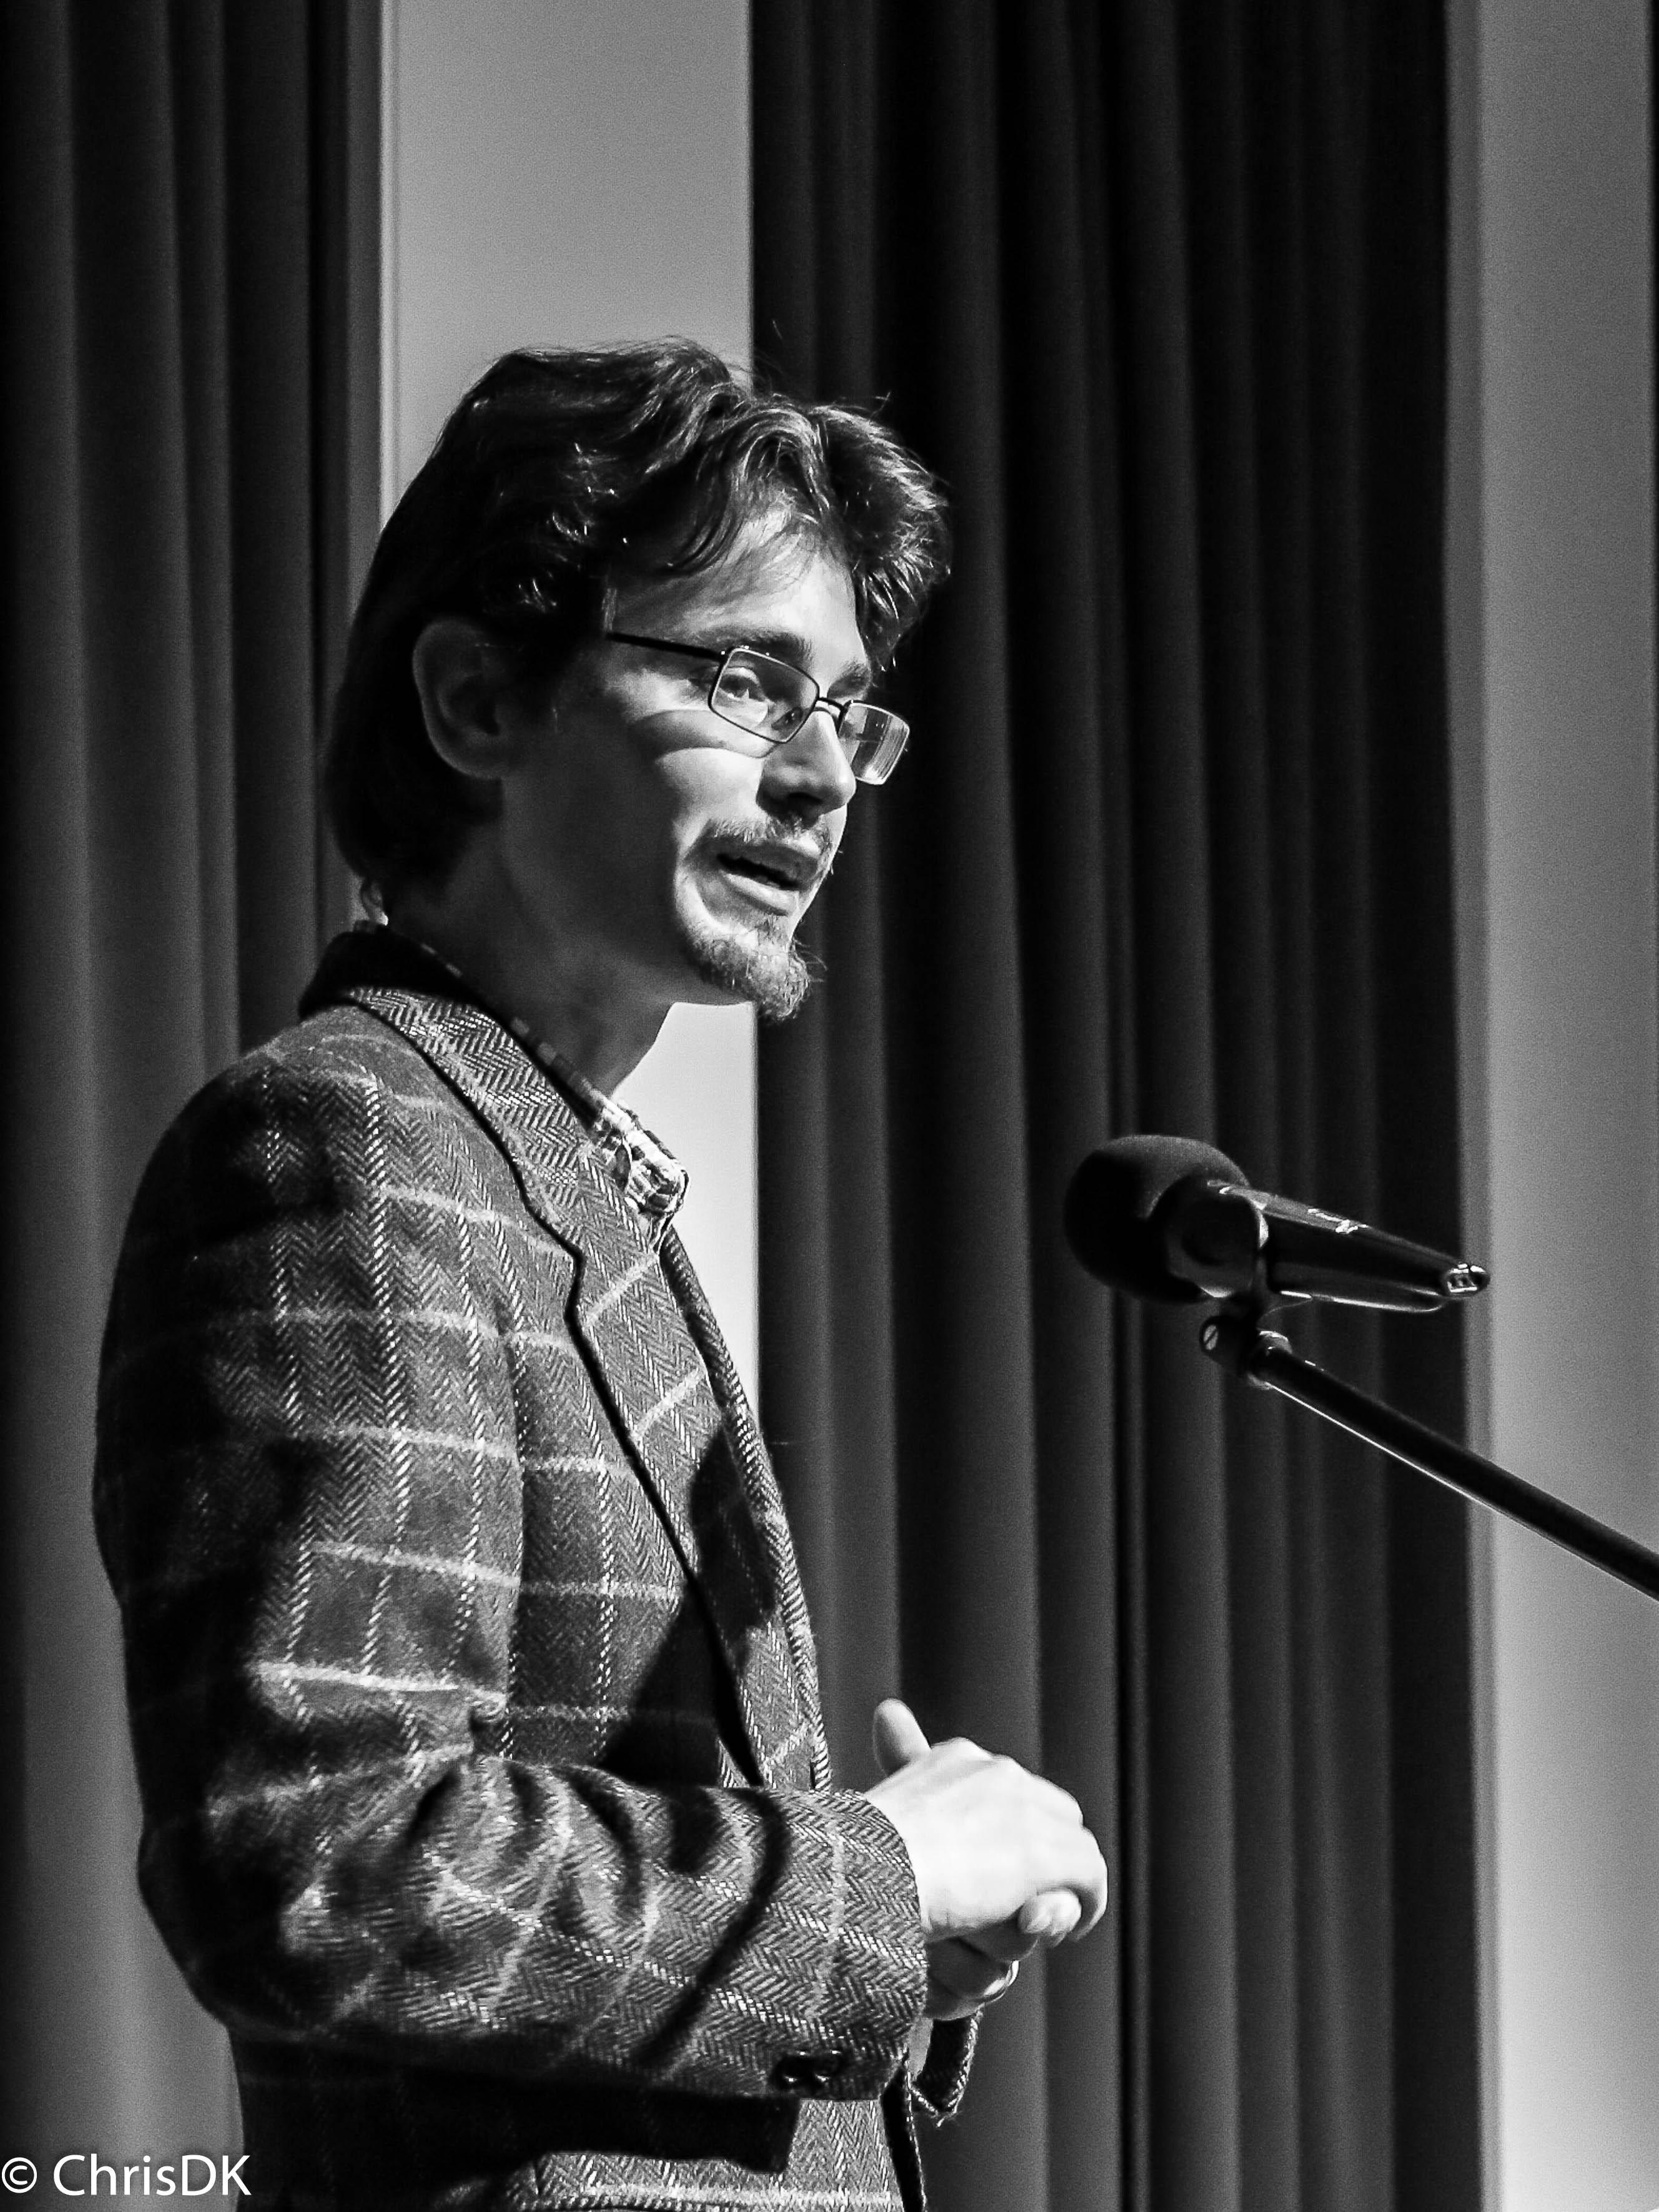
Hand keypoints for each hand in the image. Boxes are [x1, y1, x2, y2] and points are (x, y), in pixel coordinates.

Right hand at [864, 1699, 1105, 2017]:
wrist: (864, 1873)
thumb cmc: (855, 1852)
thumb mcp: (880, 1805)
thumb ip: (899, 1766)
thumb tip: (889, 1711)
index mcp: (955, 1758)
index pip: (1011, 1789)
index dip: (1016, 1832)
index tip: (1000, 1872)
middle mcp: (995, 1772)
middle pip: (1052, 1812)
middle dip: (1048, 1854)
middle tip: (1028, 1902)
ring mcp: (1022, 1811)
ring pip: (1071, 1847)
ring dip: (1063, 1886)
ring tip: (1044, 1921)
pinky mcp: (1042, 1855)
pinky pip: (1089, 1877)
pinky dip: (1087, 1904)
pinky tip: (1072, 1929)